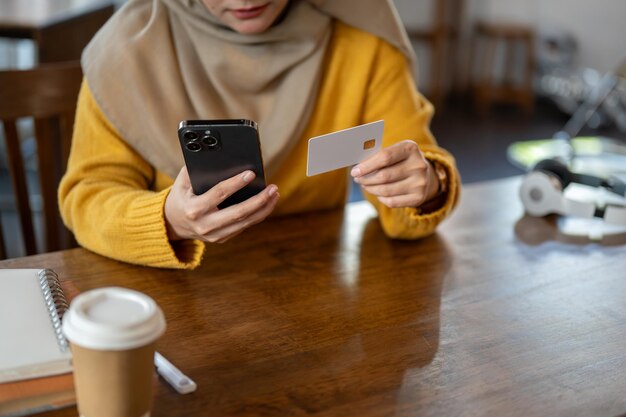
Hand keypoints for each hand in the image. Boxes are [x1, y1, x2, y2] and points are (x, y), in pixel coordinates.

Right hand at [164, 167, 279, 242]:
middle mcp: (205, 224)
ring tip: (275, 194)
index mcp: (193, 208)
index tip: (251, 174)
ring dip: (264, 208)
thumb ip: (195, 169)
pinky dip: (258, 215)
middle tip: (273, 188)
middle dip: (258, 200)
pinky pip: (244, 227)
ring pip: (245, 223)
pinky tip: (267, 204)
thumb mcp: (182, 181)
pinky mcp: (222, 239)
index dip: (236, 183)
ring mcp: (214, 235)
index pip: (218, 194)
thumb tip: (217, 155)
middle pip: (238, 213)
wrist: (173, 223)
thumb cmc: (182, 196)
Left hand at [351, 140, 437, 207]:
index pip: (384, 157)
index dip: (367, 166)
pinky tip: (378, 193)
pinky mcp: (418, 198)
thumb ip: (378, 157)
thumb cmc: (402, 161)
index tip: (355, 171)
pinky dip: (381, 198)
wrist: (426, 175)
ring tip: (365, 185)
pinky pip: (392, 201)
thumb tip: (358, 168)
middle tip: (358, 179)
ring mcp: (420, 183)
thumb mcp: (395, 152)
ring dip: (371, 189)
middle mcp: (418, 165)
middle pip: (384, 176)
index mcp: (410, 148)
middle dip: (366, 179)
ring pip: (386, 190)